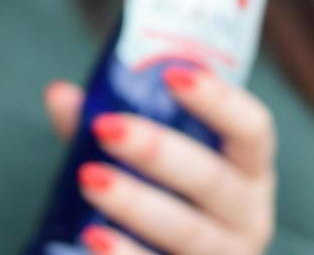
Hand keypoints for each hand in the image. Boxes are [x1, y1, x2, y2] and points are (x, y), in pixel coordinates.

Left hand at [43, 69, 276, 254]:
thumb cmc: (164, 202)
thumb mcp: (144, 162)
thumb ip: (106, 126)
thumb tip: (61, 95)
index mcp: (247, 170)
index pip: (252, 129)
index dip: (219, 100)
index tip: (172, 75)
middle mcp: (248, 216)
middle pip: (213, 180)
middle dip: (158, 152)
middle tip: (105, 128)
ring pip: (188, 232)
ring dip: (136, 204)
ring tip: (89, 179)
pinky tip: (93, 240)